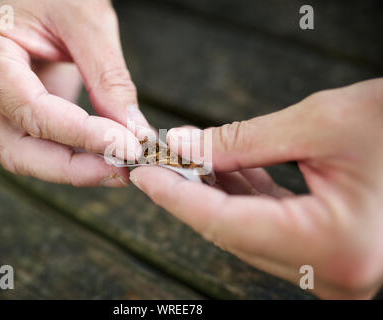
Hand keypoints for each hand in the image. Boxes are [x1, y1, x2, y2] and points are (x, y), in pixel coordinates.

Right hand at [0, 0, 150, 186]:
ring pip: (29, 158)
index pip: (32, 111)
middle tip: (123, 171)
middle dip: (75, 168)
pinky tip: (108, 157)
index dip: (82, 135)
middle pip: (20, 151)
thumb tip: (135, 130)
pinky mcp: (16, 116)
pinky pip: (42, 148)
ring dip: (77, 170)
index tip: (128, 145)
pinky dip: (75, 158)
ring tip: (121, 168)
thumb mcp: (88, 22)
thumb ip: (109, 78)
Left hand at [130, 78, 382, 298]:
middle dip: (188, 194)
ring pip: (246, 230)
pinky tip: (219, 169)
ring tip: (182, 160)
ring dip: (211, 194)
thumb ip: (242, 140)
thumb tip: (181, 147)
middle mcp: (332, 271)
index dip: (175, 196)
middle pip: (231, 231)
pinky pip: (268, 225)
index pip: (224, 223)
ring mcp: (331, 267)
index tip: (142, 174)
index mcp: (333, 247)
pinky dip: (240, 197)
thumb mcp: (319, 123)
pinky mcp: (329, 251)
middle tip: (156, 163)